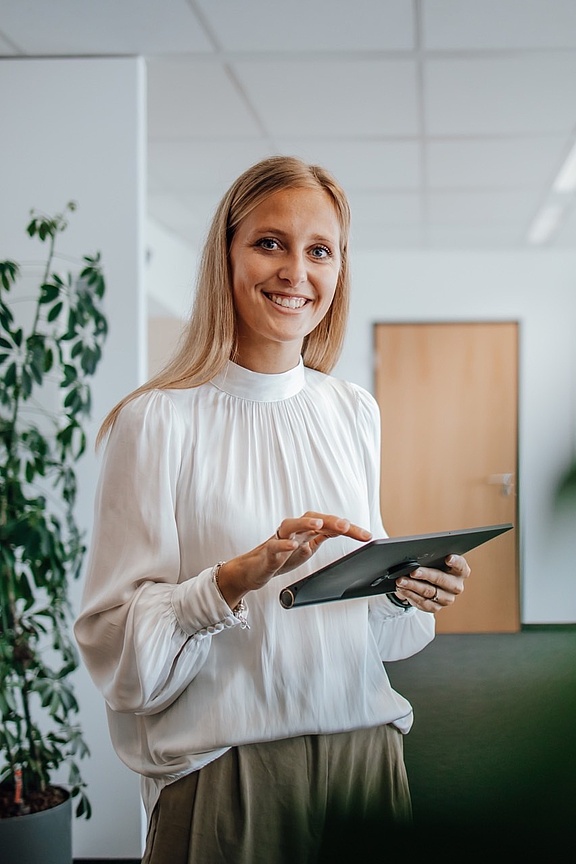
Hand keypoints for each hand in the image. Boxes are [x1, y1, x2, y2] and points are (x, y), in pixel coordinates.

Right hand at [216, 512, 371, 608]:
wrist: (253, 570)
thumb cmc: (280, 557)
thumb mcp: (306, 548)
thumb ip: (322, 537)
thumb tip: (344, 528)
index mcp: (305, 531)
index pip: (330, 525)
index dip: (350, 529)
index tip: (367, 536)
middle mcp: (294, 531)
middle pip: (313, 519)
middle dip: (331, 521)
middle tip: (348, 526)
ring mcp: (280, 540)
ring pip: (291, 526)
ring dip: (305, 523)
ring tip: (318, 524)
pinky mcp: (268, 553)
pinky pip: (275, 547)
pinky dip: (284, 546)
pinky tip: (292, 546)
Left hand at [393, 554, 470, 612]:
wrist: (427, 582)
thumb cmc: (432, 566)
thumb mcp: (434, 559)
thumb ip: (431, 556)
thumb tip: (418, 555)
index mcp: (460, 571)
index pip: (460, 566)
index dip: (455, 562)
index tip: (447, 558)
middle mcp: (456, 586)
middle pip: (441, 580)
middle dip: (426, 575)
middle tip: (413, 572)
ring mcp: (447, 598)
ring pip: (429, 592)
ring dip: (413, 586)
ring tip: (401, 580)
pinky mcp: (436, 607)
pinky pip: (422, 602)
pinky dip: (410, 595)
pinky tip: (402, 589)